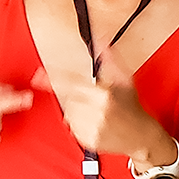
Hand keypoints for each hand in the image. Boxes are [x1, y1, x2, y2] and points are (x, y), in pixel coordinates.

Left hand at [35, 51, 174, 163]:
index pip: (71, 83)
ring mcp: (92, 127)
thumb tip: (101, 38)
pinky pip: (72, 127)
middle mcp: (96, 111)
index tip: (37, 76)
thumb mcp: (124, 79)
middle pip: (68, 98)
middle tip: (90, 99)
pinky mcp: (88, 140)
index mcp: (103, 94)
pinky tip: (93, 122)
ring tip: (95, 112)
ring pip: (68, 113)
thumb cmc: (131, 106)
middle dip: (76, 97)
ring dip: (77, 110)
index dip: (52, 79)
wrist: (141, 135)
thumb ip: (110, 58)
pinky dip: (78, 123)